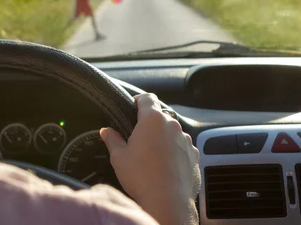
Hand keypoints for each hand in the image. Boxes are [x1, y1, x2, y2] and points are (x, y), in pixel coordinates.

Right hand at [100, 94, 200, 224]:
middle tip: (138, 138)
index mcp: (152, 119)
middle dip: (149, 124)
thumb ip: (112, 139)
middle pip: (160, 116)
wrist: (167, 202)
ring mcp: (185, 139)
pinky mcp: (194, 154)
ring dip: (163, 138)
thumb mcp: (119, 157)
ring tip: (152, 155)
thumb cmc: (141, 177)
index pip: (147, 98)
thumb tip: (106, 131)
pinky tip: (165, 166)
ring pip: (172, 132)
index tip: (133, 107)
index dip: (139, 100)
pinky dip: (174, 152)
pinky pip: (182, 147)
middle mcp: (172, 125)